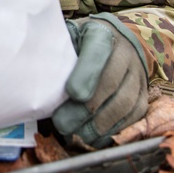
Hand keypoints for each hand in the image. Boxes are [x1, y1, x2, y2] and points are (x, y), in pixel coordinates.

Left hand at [51, 13, 148, 148]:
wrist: (116, 42)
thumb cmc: (80, 43)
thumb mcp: (67, 37)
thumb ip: (54, 50)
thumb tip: (30, 71)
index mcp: (102, 33)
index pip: (98, 50)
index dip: (87, 73)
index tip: (72, 93)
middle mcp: (125, 53)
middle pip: (110, 84)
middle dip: (86, 109)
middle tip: (62, 124)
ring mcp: (137, 75)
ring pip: (124, 103)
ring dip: (99, 124)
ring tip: (76, 135)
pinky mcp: (144, 94)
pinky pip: (133, 116)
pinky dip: (113, 132)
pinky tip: (93, 139)